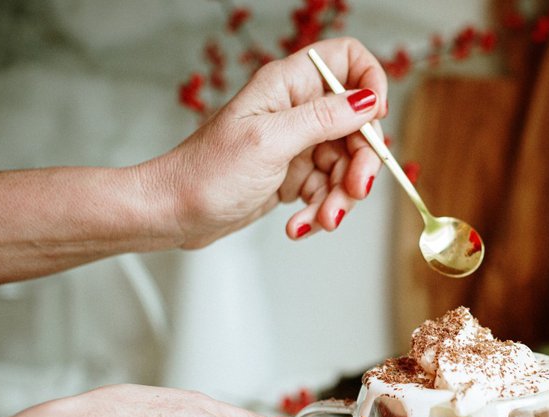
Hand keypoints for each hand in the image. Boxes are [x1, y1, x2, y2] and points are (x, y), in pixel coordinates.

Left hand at [148, 36, 387, 247]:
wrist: (175, 214)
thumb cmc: (206, 173)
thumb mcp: (270, 141)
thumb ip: (323, 118)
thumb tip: (368, 100)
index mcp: (288, 85)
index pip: (347, 60)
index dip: (370, 83)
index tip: (373, 121)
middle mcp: (297, 109)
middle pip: (357, 125)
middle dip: (360, 163)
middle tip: (352, 191)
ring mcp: (298, 143)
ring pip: (347, 164)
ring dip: (339, 198)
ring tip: (320, 219)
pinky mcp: (296, 174)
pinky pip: (329, 189)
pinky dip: (321, 210)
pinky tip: (300, 224)